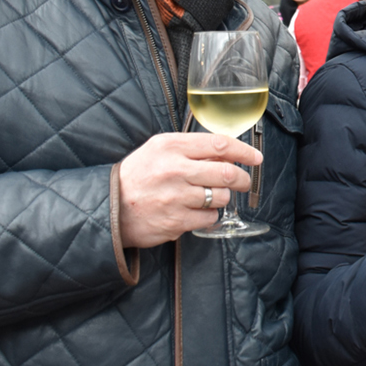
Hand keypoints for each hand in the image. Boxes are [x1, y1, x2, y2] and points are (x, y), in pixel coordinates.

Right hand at [117, 133, 261, 247]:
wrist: (109, 206)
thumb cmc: (139, 175)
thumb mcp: (160, 150)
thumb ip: (192, 148)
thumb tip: (229, 154)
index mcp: (171, 147)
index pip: (219, 144)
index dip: (244, 151)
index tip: (255, 158)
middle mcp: (174, 170)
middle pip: (226, 173)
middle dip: (243, 179)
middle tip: (244, 182)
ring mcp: (175, 197)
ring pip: (221, 197)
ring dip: (223, 197)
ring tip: (210, 196)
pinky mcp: (175, 220)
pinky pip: (209, 217)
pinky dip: (210, 215)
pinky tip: (197, 210)